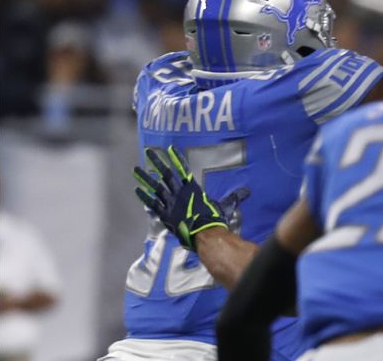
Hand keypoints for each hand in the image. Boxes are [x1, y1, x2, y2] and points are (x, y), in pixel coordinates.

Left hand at [134, 146, 248, 250]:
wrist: (205, 235)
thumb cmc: (215, 220)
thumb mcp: (224, 206)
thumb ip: (233, 198)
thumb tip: (246, 192)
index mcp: (192, 189)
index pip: (183, 169)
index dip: (177, 158)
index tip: (170, 148)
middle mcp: (179, 193)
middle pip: (166, 174)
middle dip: (157, 162)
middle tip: (148, 152)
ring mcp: (170, 204)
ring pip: (155, 187)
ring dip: (145, 178)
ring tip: (135, 169)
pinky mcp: (165, 215)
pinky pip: (152, 204)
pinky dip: (145, 197)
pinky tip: (137, 190)